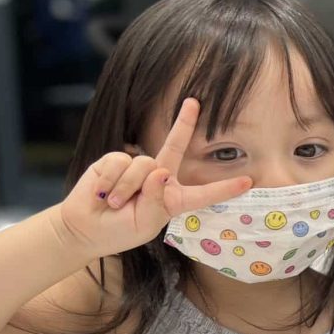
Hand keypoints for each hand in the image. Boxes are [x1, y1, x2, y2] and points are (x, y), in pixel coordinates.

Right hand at [57, 99, 251, 258]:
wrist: (86, 229)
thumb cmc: (120, 231)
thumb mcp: (145, 224)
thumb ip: (154, 200)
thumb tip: (159, 171)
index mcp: (173, 199)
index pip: (203, 193)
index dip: (224, 188)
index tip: (247, 182)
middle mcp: (159, 178)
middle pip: (175, 146)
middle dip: (184, 123)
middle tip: (193, 102)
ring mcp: (138, 166)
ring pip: (145, 165)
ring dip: (128, 189)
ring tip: (114, 204)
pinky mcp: (115, 160)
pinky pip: (122, 162)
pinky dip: (113, 182)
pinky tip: (104, 193)